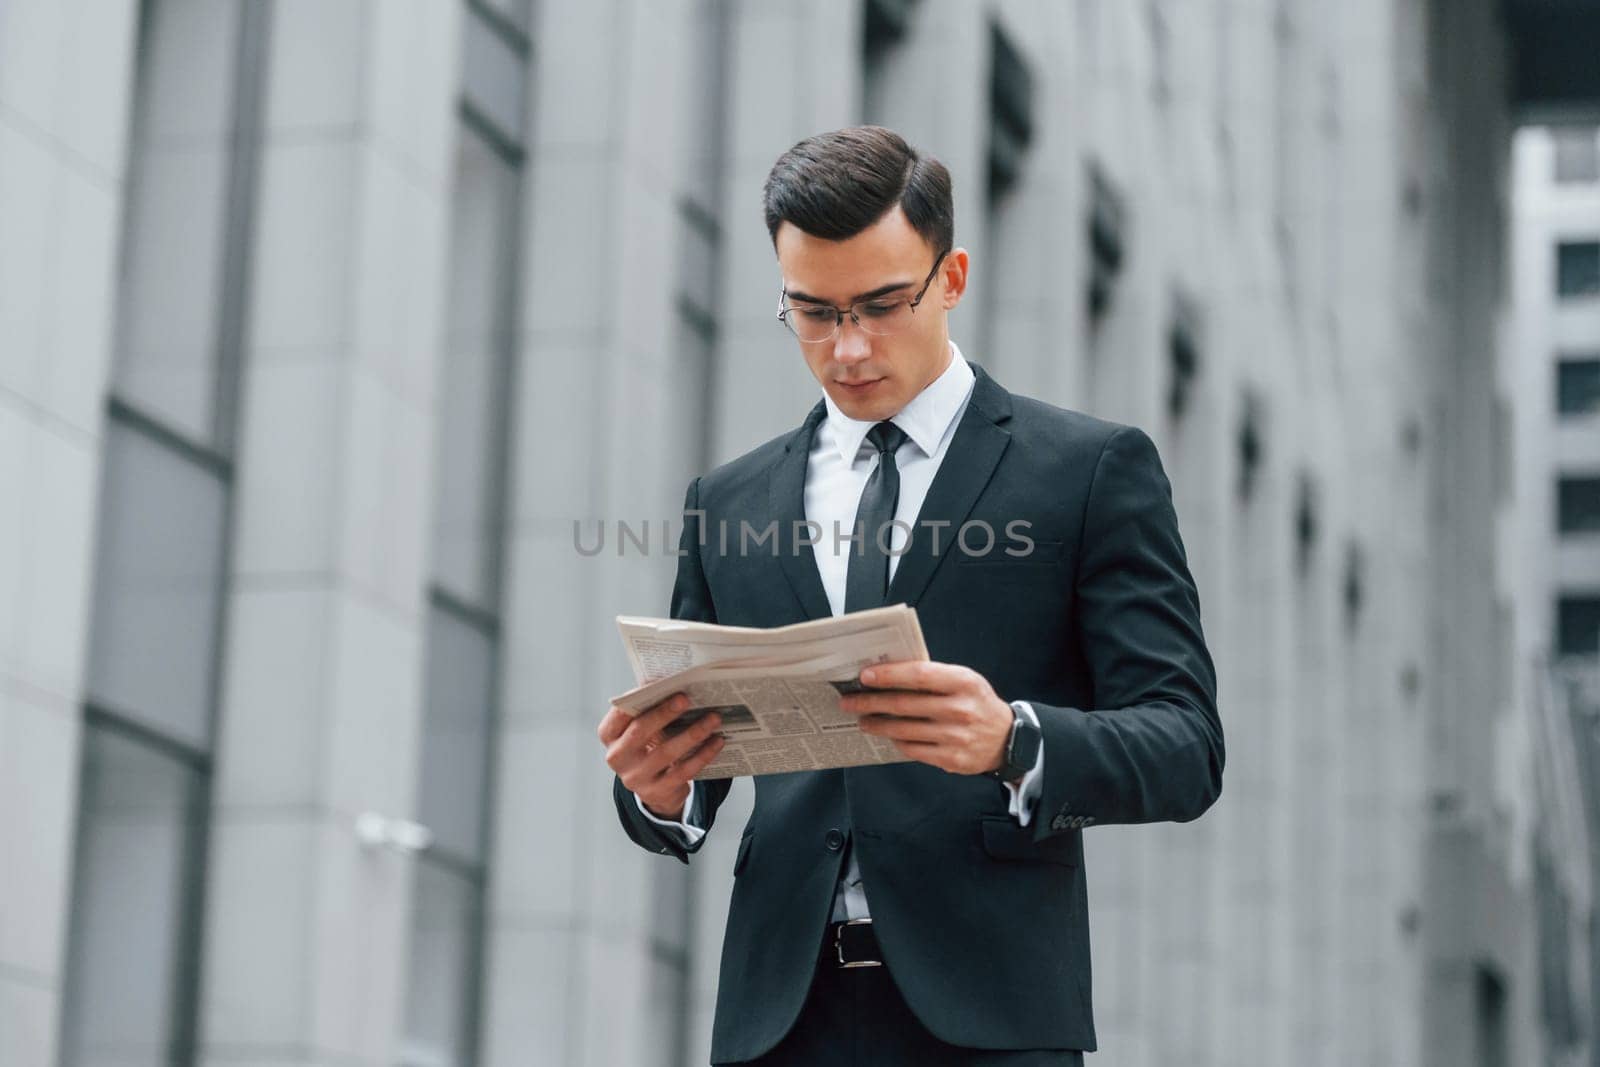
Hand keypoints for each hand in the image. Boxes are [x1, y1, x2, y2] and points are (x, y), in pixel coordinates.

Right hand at [598, 693, 724, 818]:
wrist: (654, 789)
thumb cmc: (649, 746)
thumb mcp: (641, 729)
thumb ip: (649, 708)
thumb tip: (670, 679)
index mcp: (610, 736)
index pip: (618, 715)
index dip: (634, 699)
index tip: (654, 684)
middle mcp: (618, 757)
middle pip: (640, 731)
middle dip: (664, 713)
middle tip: (686, 698)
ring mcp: (636, 777)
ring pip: (666, 752)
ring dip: (693, 733)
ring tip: (713, 718)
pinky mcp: (657, 791)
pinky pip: (684, 771)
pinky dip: (703, 754)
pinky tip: (717, 741)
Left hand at [838, 661, 1014, 777]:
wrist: (1007, 739)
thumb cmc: (976, 702)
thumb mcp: (964, 681)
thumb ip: (933, 676)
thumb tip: (888, 674)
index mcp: (964, 682)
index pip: (919, 675)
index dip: (889, 675)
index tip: (865, 676)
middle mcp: (960, 710)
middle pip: (904, 705)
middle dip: (871, 702)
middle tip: (849, 701)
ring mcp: (956, 737)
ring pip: (904, 730)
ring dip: (877, 725)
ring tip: (862, 720)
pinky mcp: (951, 760)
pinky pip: (913, 749)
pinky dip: (896, 741)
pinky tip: (888, 735)